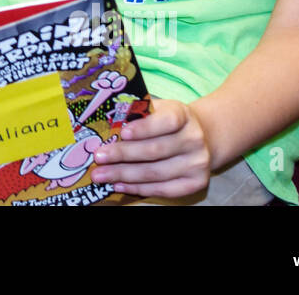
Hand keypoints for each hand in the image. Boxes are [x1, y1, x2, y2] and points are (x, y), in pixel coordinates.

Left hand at [90, 98, 212, 197]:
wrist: (200, 137)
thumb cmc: (166, 122)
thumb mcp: (157, 109)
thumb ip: (136, 113)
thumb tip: (106, 122)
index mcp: (183, 115)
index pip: (167, 121)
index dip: (144, 128)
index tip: (122, 133)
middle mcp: (193, 139)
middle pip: (155, 150)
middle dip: (123, 155)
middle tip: (99, 158)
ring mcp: (197, 163)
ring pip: (156, 173)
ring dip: (124, 175)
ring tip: (102, 175)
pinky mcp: (196, 183)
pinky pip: (164, 190)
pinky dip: (139, 189)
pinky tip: (119, 185)